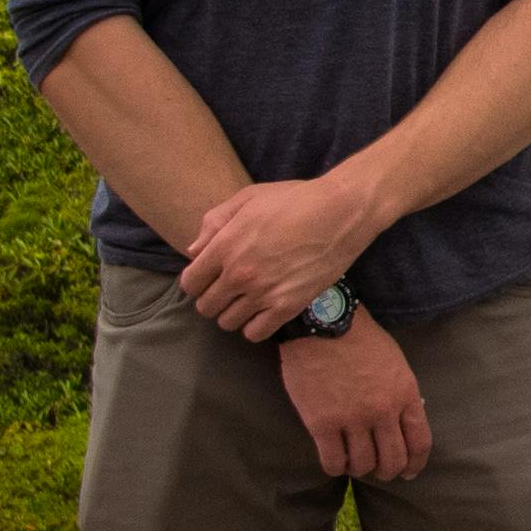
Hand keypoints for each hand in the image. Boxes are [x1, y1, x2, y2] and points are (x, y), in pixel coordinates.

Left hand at [175, 169, 378, 337]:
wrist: (341, 211)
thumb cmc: (294, 199)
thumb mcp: (248, 198)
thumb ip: (214, 222)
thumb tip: (193, 252)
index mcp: (225, 246)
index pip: (190, 282)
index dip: (196, 280)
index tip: (209, 276)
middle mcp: (239, 274)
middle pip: (205, 307)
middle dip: (212, 298)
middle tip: (228, 288)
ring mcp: (263, 293)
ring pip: (228, 322)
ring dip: (233, 312)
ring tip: (247, 300)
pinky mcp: (288, 306)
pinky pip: (255, 333)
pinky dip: (254, 326)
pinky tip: (263, 311)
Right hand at [277, 314, 430, 481]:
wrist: (324, 323)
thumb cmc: (361, 338)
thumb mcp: (396, 363)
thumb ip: (402, 394)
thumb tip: (404, 421)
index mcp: (405, 394)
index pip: (420, 442)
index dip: (416, 463)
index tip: (409, 471)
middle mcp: (382, 411)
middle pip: (392, 460)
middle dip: (389, 472)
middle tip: (380, 471)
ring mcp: (352, 419)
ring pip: (362, 465)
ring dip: (360, 469)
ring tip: (354, 462)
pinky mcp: (321, 424)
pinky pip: (333, 462)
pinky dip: (336, 468)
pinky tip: (336, 461)